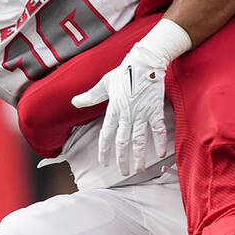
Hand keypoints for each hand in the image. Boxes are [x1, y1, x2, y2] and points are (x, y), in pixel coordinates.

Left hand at [71, 43, 168, 175]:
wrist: (144, 61)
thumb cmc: (124, 72)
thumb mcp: (104, 83)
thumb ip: (91, 96)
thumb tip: (74, 101)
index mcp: (113, 110)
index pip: (106, 135)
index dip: (104, 150)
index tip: (103, 163)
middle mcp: (126, 114)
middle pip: (123, 142)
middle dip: (122, 159)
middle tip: (123, 172)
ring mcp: (141, 113)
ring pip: (139, 140)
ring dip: (139, 156)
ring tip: (139, 169)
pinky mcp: (155, 109)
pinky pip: (157, 129)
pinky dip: (159, 141)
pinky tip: (160, 154)